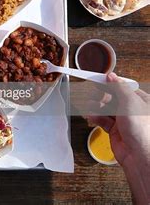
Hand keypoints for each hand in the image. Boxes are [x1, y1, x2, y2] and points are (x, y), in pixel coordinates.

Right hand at [87, 73, 148, 203]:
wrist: (139, 155)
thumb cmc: (142, 129)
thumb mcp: (130, 102)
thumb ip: (119, 88)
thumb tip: (112, 76)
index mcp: (141, 100)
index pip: (123, 87)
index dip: (110, 84)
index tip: (97, 80)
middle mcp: (133, 110)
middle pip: (112, 97)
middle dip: (101, 96)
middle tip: (91, 94)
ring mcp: (123, 121)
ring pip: (106, 109)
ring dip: (96, 107)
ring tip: (89, 106)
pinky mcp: (115, 130)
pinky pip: (102, 120)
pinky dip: (95, 117)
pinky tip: (90, 116)